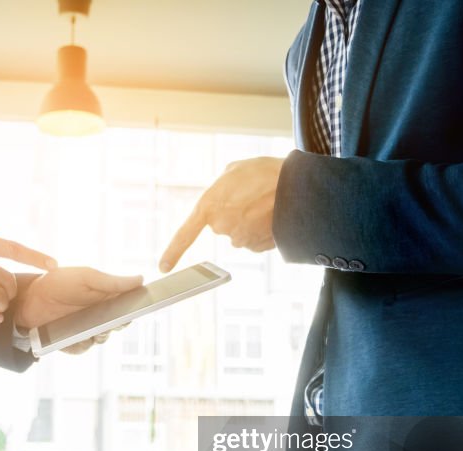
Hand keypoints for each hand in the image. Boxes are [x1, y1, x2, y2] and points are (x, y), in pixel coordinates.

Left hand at [16, 267, 142, 353]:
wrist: (28, 298)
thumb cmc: (58, 283)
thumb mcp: (86, 278)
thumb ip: (112, 282)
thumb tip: (141, 280)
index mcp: (106, 297)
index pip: (128, 306)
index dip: (134, 309)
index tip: (135, 309)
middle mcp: (99, 315)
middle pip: (118, 325)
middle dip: (116, 323)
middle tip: (110, 319)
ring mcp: (86, 330)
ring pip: (102, 338)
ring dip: (98, 334)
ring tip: (89, 326)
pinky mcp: (73, 342)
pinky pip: (83, 347)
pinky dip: (80, 343)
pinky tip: (73, 335)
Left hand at [159, 156, 284, 271]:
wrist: (299, 188)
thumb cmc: (266, 173)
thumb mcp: (235, 170)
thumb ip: (221, 185)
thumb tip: (224, 195)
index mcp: (209, 206)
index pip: (185, 234)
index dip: (173, 251)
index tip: (163, 267)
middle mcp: (221, 227)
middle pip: (222, 225)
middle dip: (233, 212)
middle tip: (251, 195)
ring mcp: (240, 239)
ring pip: (240, 233)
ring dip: (250, 221)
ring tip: (265, 203)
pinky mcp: (257, 247)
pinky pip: (255, 240)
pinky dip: (262, 230)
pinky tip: (272, 215)